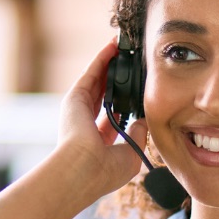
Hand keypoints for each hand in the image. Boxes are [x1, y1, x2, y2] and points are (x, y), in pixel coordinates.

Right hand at [57, 39, 144, 197]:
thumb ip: (138, 135)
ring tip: (124, 48)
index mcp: (97, 141)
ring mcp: (78, 109)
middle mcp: (85, 124)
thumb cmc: (106, 170)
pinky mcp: (75, 97)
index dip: (124, 104)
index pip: (111, 117)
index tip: (136, 93)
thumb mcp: (130, 154)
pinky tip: (113, 47)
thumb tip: (143, 120)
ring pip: (97, 80)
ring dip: (109, 64)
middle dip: (116, 79)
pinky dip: (101, 59)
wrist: (83, 169)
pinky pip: (91, 73)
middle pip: (103, 94)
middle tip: (130, 64)